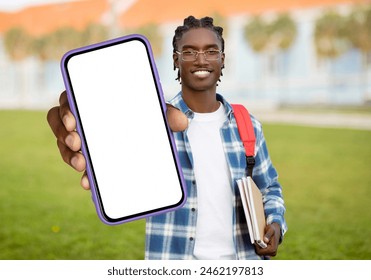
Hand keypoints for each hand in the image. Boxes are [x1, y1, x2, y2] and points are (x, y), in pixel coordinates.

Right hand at [47, 91, 187, 189]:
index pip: (69, 99)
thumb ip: (166, 115)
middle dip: (63, 133)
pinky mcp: (87, 156)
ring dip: (68, 154)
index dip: (66, 109)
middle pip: (58, 121)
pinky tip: (88, 183)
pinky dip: (82, 174)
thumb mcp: (154, 114)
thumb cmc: (143, 117)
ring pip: (63, 143)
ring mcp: (81, 138)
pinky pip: (76, 163)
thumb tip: (183, 123)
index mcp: (93, 101)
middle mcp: (83, 118)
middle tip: (77, 142)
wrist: (144, 137)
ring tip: (82, 163)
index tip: (74, 121)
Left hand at [254, 222, 280, 256]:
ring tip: (260, 239)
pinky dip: (259, 246)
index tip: (255, 240)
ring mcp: (271, 253)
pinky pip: (261, 251)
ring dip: (258, 246)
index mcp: (272, 249)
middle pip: (259, 253)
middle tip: (257, 239)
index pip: (260, 251)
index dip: (256, 246)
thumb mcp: (270, 230)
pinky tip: (261, 241)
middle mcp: (272, 253)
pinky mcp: (269, 252)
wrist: (276, 230)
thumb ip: (268, 235)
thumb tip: (265, 240)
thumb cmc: (273, 229)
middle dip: (257, 246)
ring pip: (260, 252)